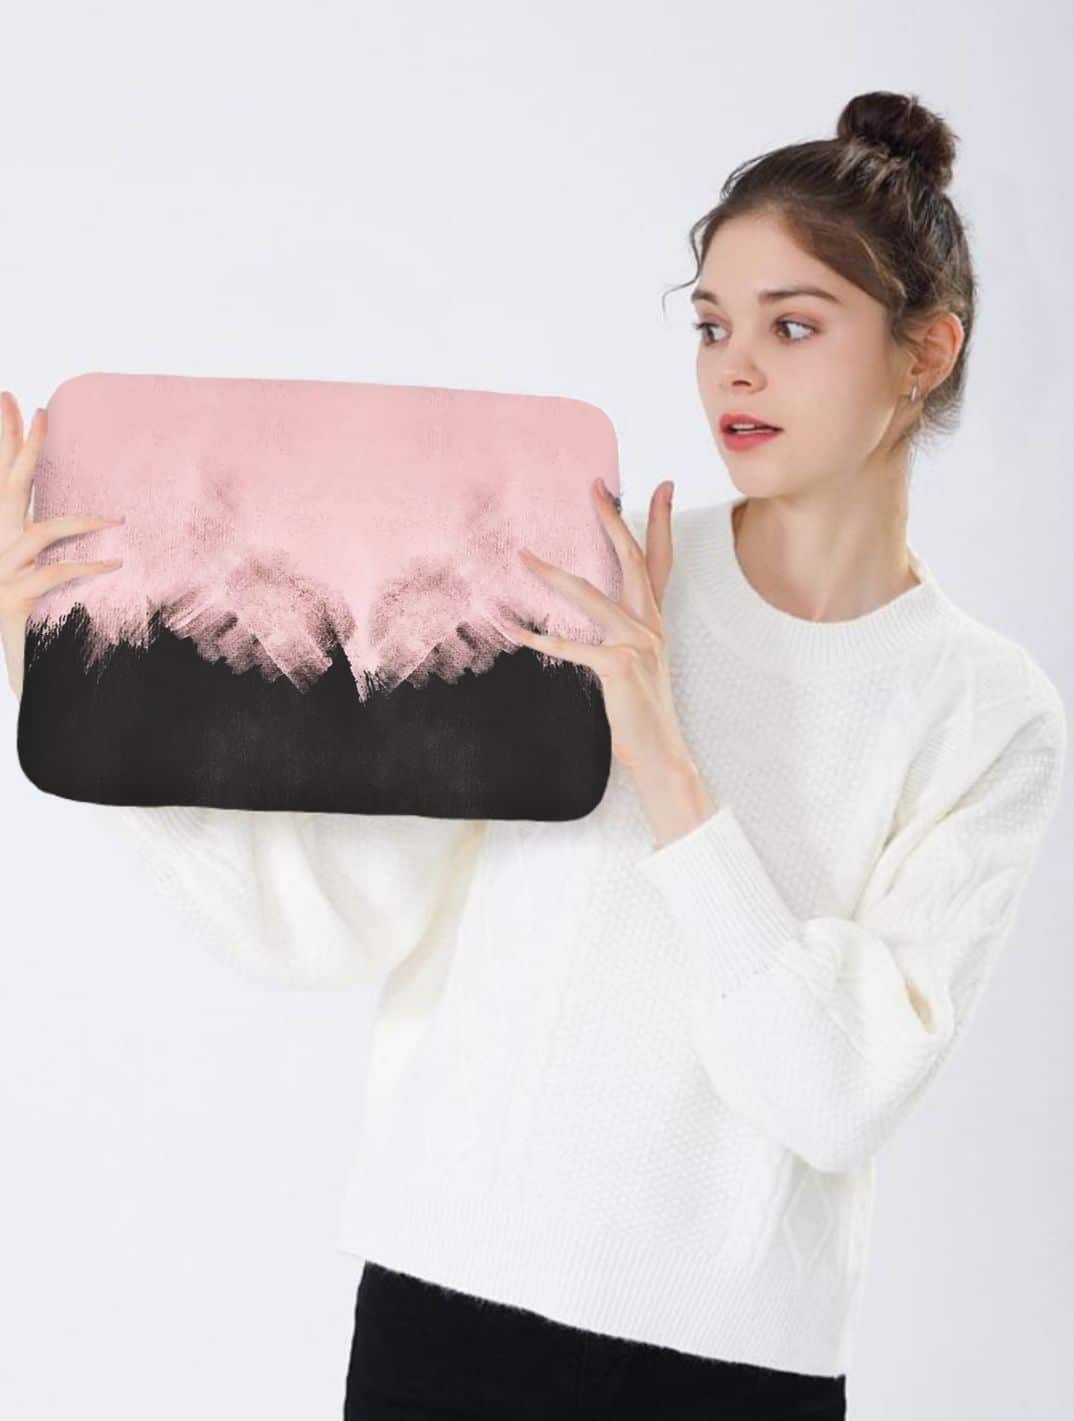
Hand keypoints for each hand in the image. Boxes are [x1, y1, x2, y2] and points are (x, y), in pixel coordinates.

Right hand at [0, 391, 125, 699]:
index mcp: (2, 540)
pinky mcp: (13, 603)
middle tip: (34, 408)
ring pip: (38, 533)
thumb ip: (55, 550)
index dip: (8, 441)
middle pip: (6, 489)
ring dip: (79, 522)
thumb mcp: (42, 584)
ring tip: (116, 519)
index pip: (3, 482)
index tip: (14, 399)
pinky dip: (86, 567)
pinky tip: (115, 565)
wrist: (20, 674)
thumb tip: (101, 517)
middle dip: (19, 447)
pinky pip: (53, 576)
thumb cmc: (37, 629)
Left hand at [503, 475, 692, 774]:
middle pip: (632, 558)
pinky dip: (536, 638)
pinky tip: (512, 630)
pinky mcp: (617, 665)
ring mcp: (637, 642)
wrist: (660, 752)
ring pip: (589, 594)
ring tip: (523, 555)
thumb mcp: (640, 663)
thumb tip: (607, 620)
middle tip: (597, 486)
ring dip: (551, 573)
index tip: (662, 485)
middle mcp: (651, 624)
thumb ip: (627, 635)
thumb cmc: (643, 711)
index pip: (661, 560)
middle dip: (613, 520)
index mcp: (655, 620)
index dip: (662, 522)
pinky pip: (569, 646)